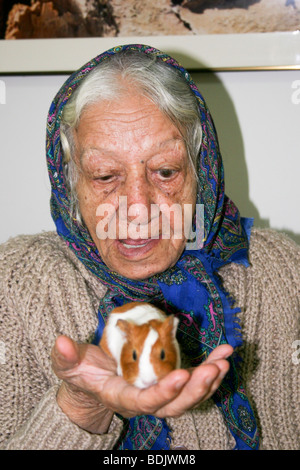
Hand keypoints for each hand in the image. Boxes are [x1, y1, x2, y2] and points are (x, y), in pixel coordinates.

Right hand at [52, 335, 232, 433]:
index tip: (181, 375)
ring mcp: (160, 392)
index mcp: (123, 397)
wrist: (93, 381)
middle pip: (175, 405)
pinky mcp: (170, 381)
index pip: (146, 402)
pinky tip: (225, 354)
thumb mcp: (70, 365)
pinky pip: (194, 380)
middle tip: (214, 368)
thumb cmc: (82, 373)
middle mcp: (146, 400)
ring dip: (210, 380)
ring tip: (225, 360)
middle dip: (196, 389)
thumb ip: (66, 357)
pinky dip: (211, 369)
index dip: (164, 393)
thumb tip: (61, 342)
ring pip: (190, 396)